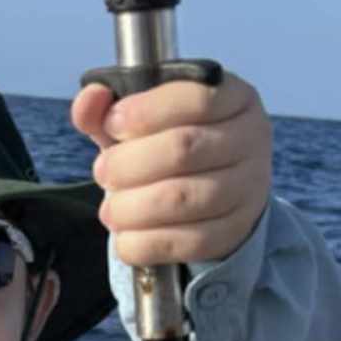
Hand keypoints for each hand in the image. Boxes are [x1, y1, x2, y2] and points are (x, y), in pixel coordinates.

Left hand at [70, 70, 271, 268]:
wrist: (210, 200)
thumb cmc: (167, 150)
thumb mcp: (141, 123)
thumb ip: (108, 109)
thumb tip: (90, 98)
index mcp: (234, 98)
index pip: (195, 99)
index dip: (143, 113)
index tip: (111, 124)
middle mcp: (250, 139)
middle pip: (182, 149)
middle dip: (126, 163)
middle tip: (102, 172)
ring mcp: (248, 187)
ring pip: (180, 198)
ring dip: (129, 207)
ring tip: (110, 209)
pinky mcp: (234, 230)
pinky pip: (184, 242)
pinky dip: (142, 242)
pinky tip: (125, 235)